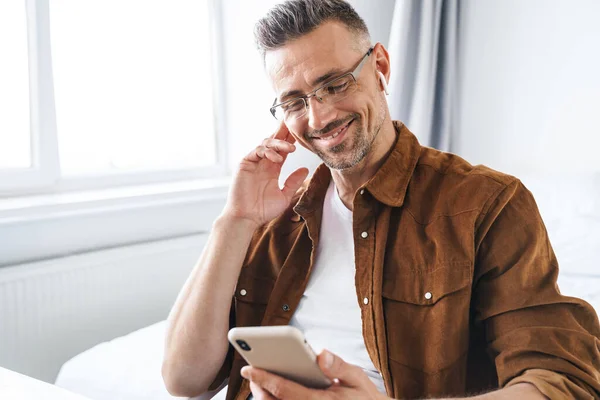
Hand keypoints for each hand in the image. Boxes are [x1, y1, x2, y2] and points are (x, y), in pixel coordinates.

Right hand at [222, 122, 309, 228]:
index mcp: (272, 169)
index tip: (302, 133)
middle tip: (294, 124)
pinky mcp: (245, 164)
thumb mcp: (284, 196)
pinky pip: (257, 151)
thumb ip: (293, 182)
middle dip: (284, 132)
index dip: (291, 140)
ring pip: (266, 143)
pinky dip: (268, 152)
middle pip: (274, 141)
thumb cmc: (262, 210)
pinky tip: (278, 158)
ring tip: (291, 148)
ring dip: (279, 143)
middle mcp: (263, 163)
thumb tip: (305, 169)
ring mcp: (254, 162)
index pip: (283, 150)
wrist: (246, 218)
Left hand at [241, 350, 388, 399]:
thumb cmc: (364, 398)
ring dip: (265, 397)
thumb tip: (320, 354)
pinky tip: (272, 392)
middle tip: (252, 373)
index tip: (248, 368)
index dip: (264, 378)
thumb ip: (339, 366)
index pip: (285, 391)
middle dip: (259, 388)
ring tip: (259, 381)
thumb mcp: (357, 378)